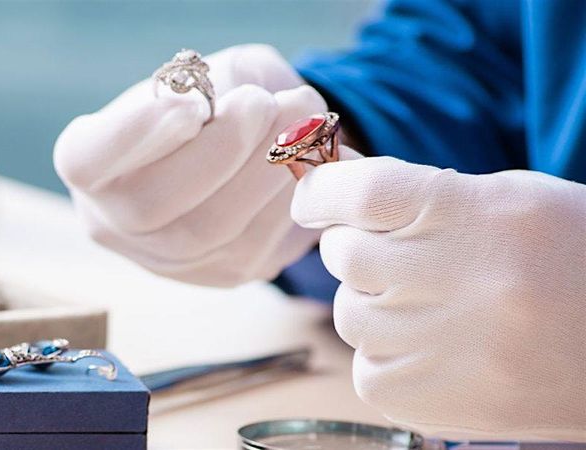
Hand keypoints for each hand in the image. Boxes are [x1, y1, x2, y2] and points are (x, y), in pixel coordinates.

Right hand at [54, 44, 333, 286]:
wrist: (241, 147)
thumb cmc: (208, 100)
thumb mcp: (203, 73)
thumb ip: (211, 82)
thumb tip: (239, 104)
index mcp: (86, 160)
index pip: (86, 161)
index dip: (134, 136)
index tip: (189, 105)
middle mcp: (111, 220)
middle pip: (150, 206)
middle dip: (216, 151)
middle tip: (259, 103)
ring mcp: (164, 258)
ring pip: (208, 230)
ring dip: (262, 171)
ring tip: (300, 119)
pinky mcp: (221, 273)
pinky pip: (254, 243)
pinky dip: (288, 197)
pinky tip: (312, 156)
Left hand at [292, 157, 585, 439]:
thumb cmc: (568, 259)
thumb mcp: (509, 201)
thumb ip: (419, 193)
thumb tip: (330, 188)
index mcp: (478, 213)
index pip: (360, 192)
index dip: (323, 192)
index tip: (313, 200)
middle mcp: (462, 278)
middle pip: (346, 255)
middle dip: (358, 250)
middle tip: (399, 258)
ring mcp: (449, 346)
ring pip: (350, 314)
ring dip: (373, 305)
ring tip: (430, 306)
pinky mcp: (437, 401)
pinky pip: (367, 369)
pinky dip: (387, 356)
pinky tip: (434, 348)